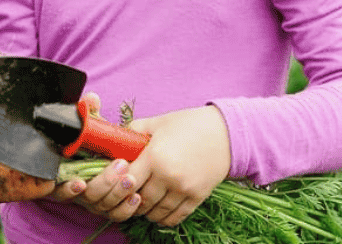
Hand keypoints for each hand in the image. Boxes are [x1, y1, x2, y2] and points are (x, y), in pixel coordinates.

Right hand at [48, 93, 141, 220]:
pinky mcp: (111, 208)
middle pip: (88, 196)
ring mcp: (95, 202)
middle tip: (121, 166)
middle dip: (105, 183)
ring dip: (118, 193)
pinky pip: (117, 214)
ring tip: (131, 179)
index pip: (59, 187)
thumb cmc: (89, 144)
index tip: (80, 182)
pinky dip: (127, 208)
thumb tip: (92, 99)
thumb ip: (86, 114)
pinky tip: (137, 197)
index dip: (68, 188)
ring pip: (104, 206)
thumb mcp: (86, 127)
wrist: (106, 157)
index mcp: (65, 174)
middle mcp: (79, 192)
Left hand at [50, 99, 231, 226]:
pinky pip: (175, 218)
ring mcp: (184, 190)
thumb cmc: (189, 124)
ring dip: (145, 211)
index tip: (118, 180)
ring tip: (141, 203)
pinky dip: (163, 218)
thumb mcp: (159, 122)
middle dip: (130, 200)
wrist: (226, 133)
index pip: (127, 180)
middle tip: (127, 195)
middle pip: (140, 200)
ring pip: (155, 212)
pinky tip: (158, 211)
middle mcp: (168, 176)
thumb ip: (135, 130)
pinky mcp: (197, 198)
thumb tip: (116, 137)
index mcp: (155, 156)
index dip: (119, 183)